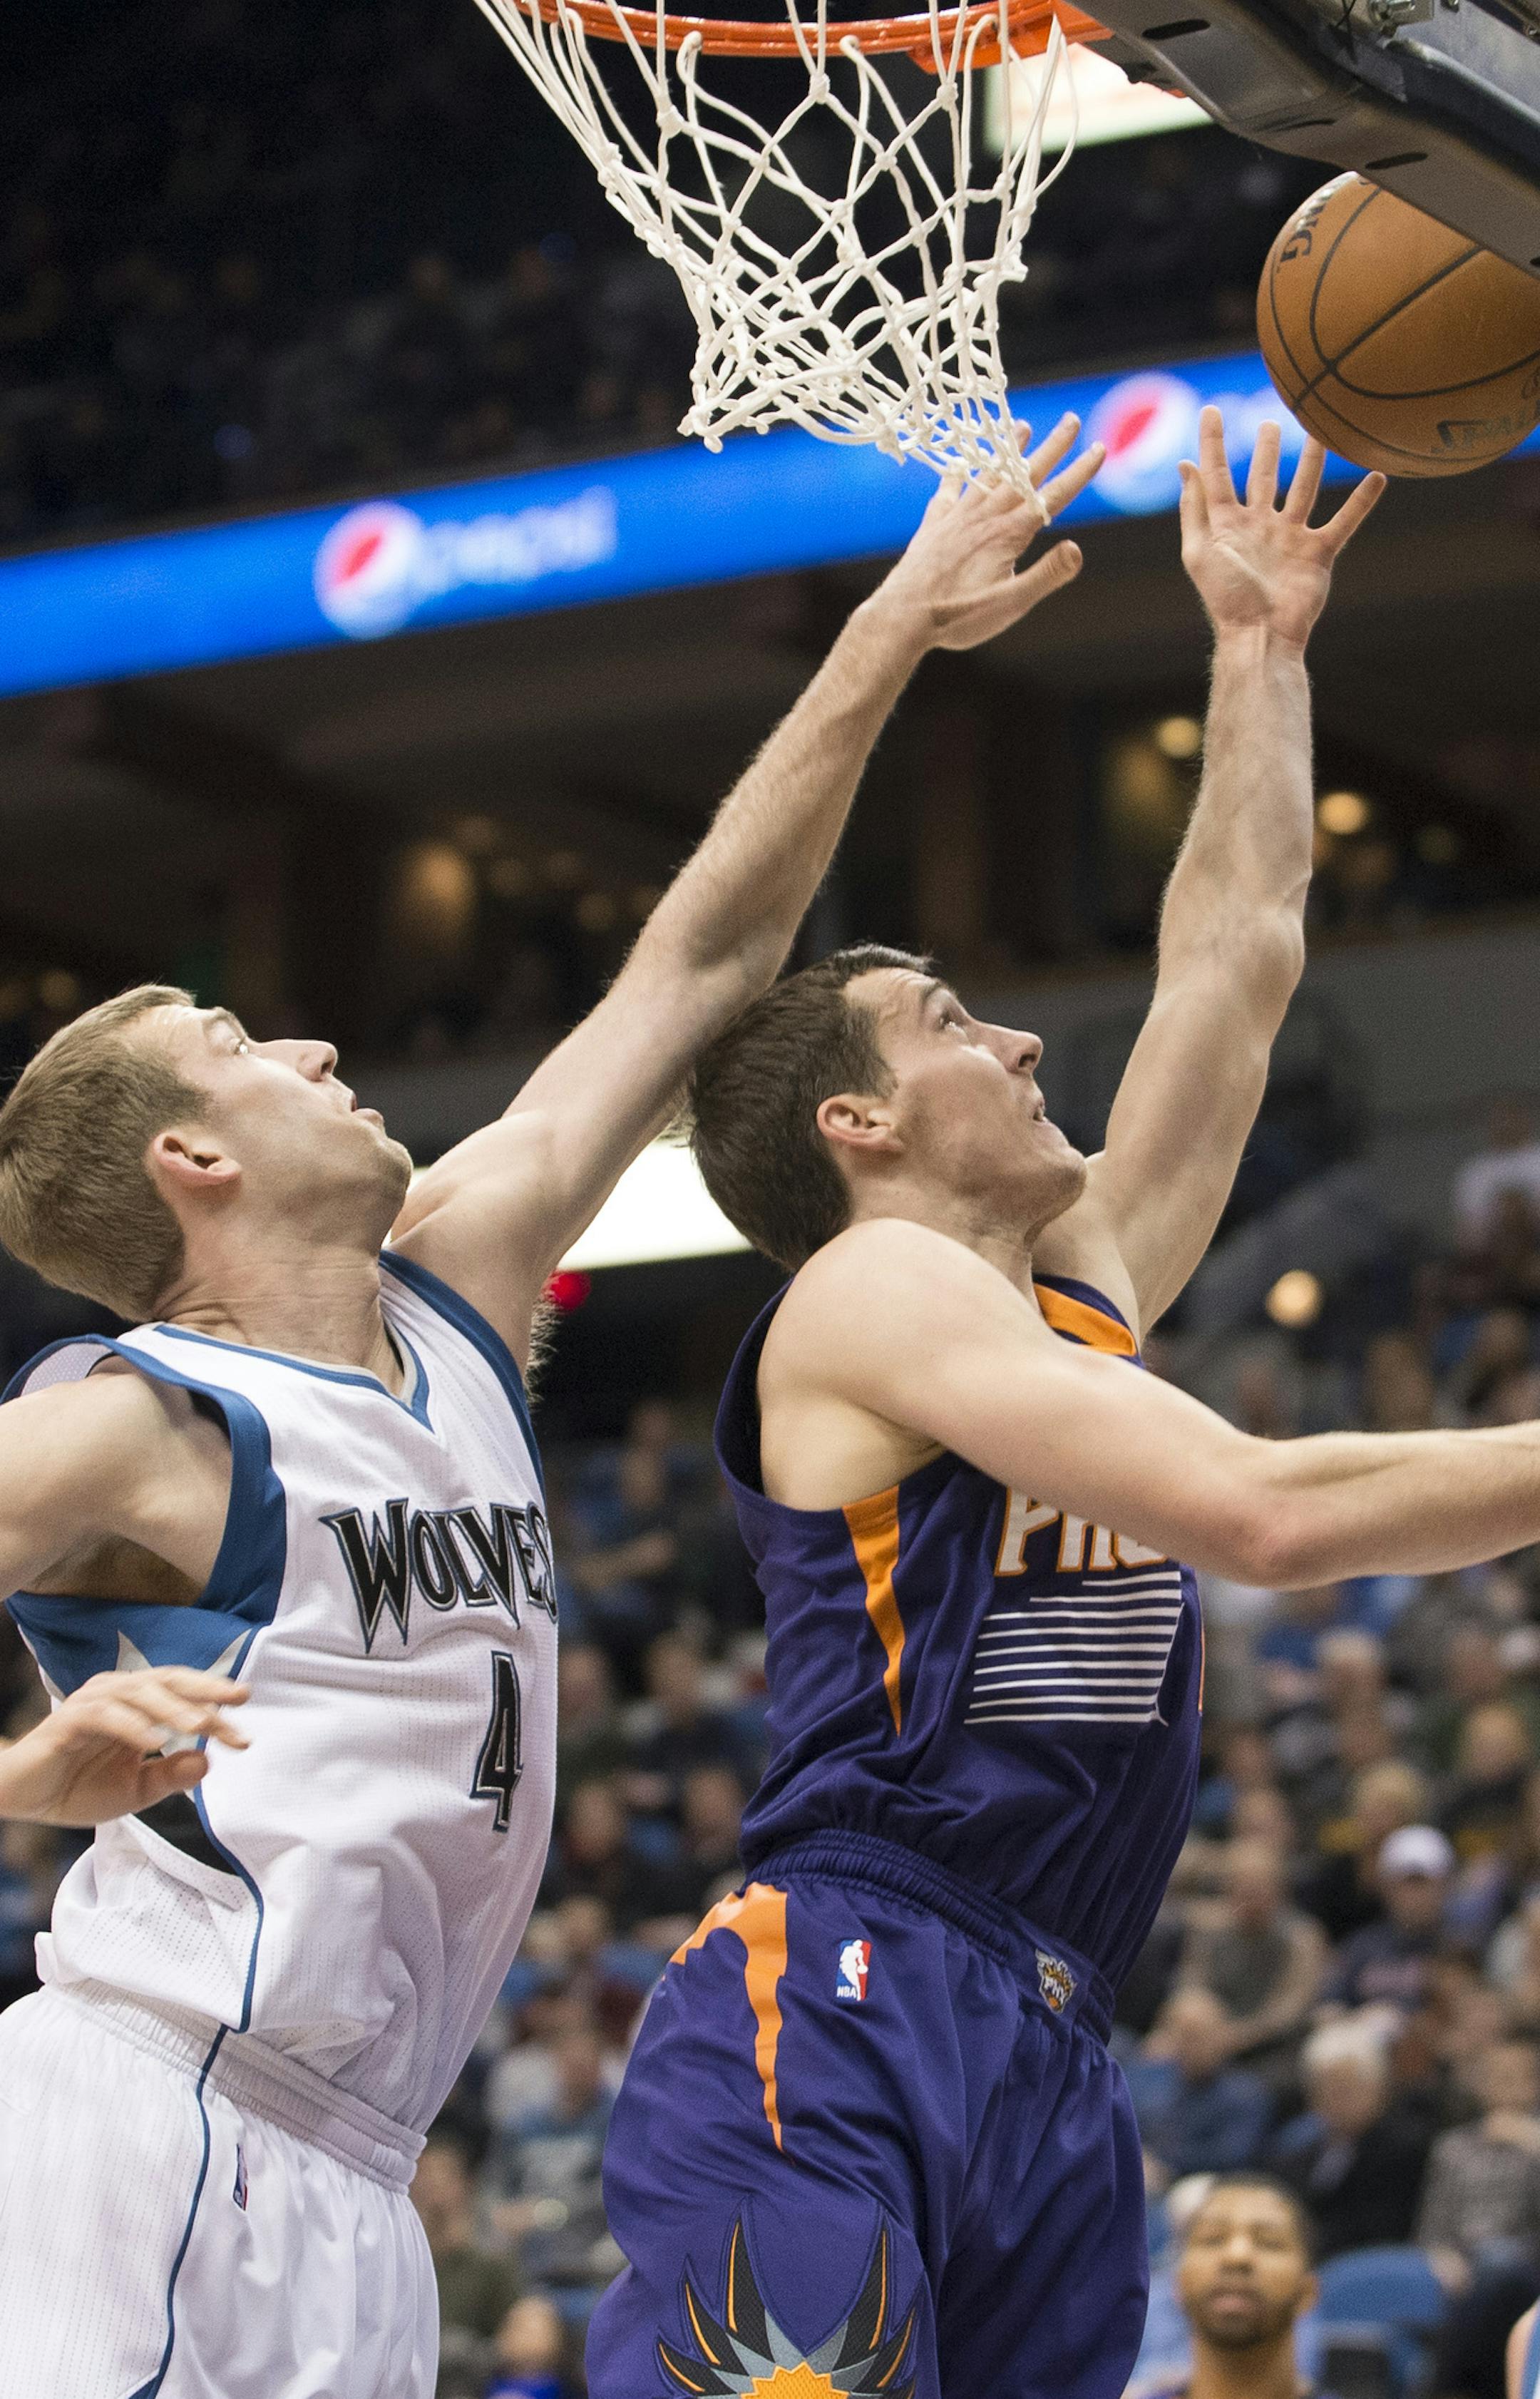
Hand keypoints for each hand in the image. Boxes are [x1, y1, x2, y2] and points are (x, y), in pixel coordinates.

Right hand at [0, 1666, 248, 1826]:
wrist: (24, 1799)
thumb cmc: (79, 1787)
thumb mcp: (136, 1790)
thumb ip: (171, 1776)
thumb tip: (209, 1761)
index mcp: (138, 1705)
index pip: (186, 1699)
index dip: (217, 1714)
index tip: (244, 1738)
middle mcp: (118, 1694)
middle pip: (169, 1680)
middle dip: (207, 1689)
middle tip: (239, 1699)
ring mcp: (93, 1702)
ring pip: (141, 1692)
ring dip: (174, 1708)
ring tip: (203, 1726)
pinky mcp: (69, 1719)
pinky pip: (105, 1715)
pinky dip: (132, 1726)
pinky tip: (154, 1741)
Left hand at [869, 414, 1103, 653]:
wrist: (903, 617)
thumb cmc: (958, 616)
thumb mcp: (1010, 604)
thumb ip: (1046, 575)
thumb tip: (1077, 549)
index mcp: (1009, 534)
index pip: (1053, 497)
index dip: (1079, 472)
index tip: (1099, 448)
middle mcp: (985, 517)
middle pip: (1025, 475)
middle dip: (1052, 447)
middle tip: (1071, 419)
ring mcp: (957, 518)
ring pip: (989, 476)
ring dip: (1009, 451)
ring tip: (1023, 426)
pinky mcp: (933, 526)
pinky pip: (948, 491)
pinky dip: (957, 474)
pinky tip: (958, 465)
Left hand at [1179, 406, 1383, 649]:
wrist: (1261, 634)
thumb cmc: (1226, 598)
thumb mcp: (1200, 550)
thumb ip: (1195, 507)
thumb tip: (1186, 464)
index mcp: (1228, 524)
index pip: (1219, 473)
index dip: (1213, 443)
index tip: (1210, 410)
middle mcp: (1260, 526)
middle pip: (1266, 477)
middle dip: (1268, 450)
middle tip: (1273, 421)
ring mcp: (1290, 538)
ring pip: (1306, 488)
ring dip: (1314, 460)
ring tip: (1321, 430)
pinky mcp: (1318, 553)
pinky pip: (1344, 521)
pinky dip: (1361, 501)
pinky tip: (1377, 476)